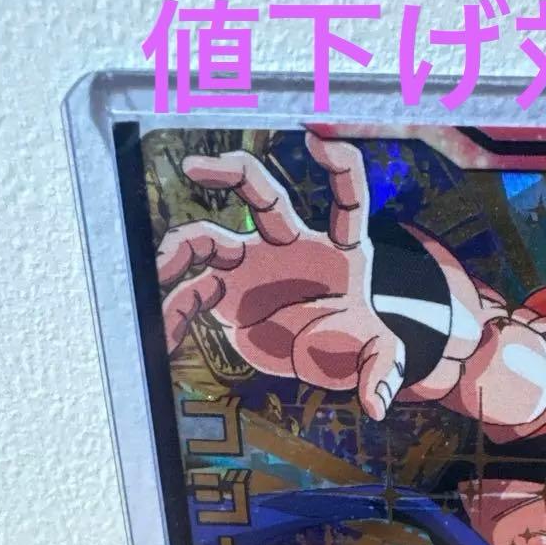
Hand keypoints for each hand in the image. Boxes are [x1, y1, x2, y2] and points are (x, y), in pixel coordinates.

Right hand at [155, 135, 403, 419]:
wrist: (320, 360)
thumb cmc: (353, 342)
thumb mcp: (378, 356)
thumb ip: (383, 372)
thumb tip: (379, 404)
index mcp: (340, 249)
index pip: (347, 199)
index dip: (338, 168)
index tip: (319, 139)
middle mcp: (291, 245)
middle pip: (259, 194)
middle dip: (229, 172)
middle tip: (194, 167)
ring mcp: (254, 264)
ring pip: (210, 238)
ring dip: (181, 246)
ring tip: (162, 266)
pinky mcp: (228, 293)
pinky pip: (193, 295)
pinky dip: (175, 312)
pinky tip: (164, 334)